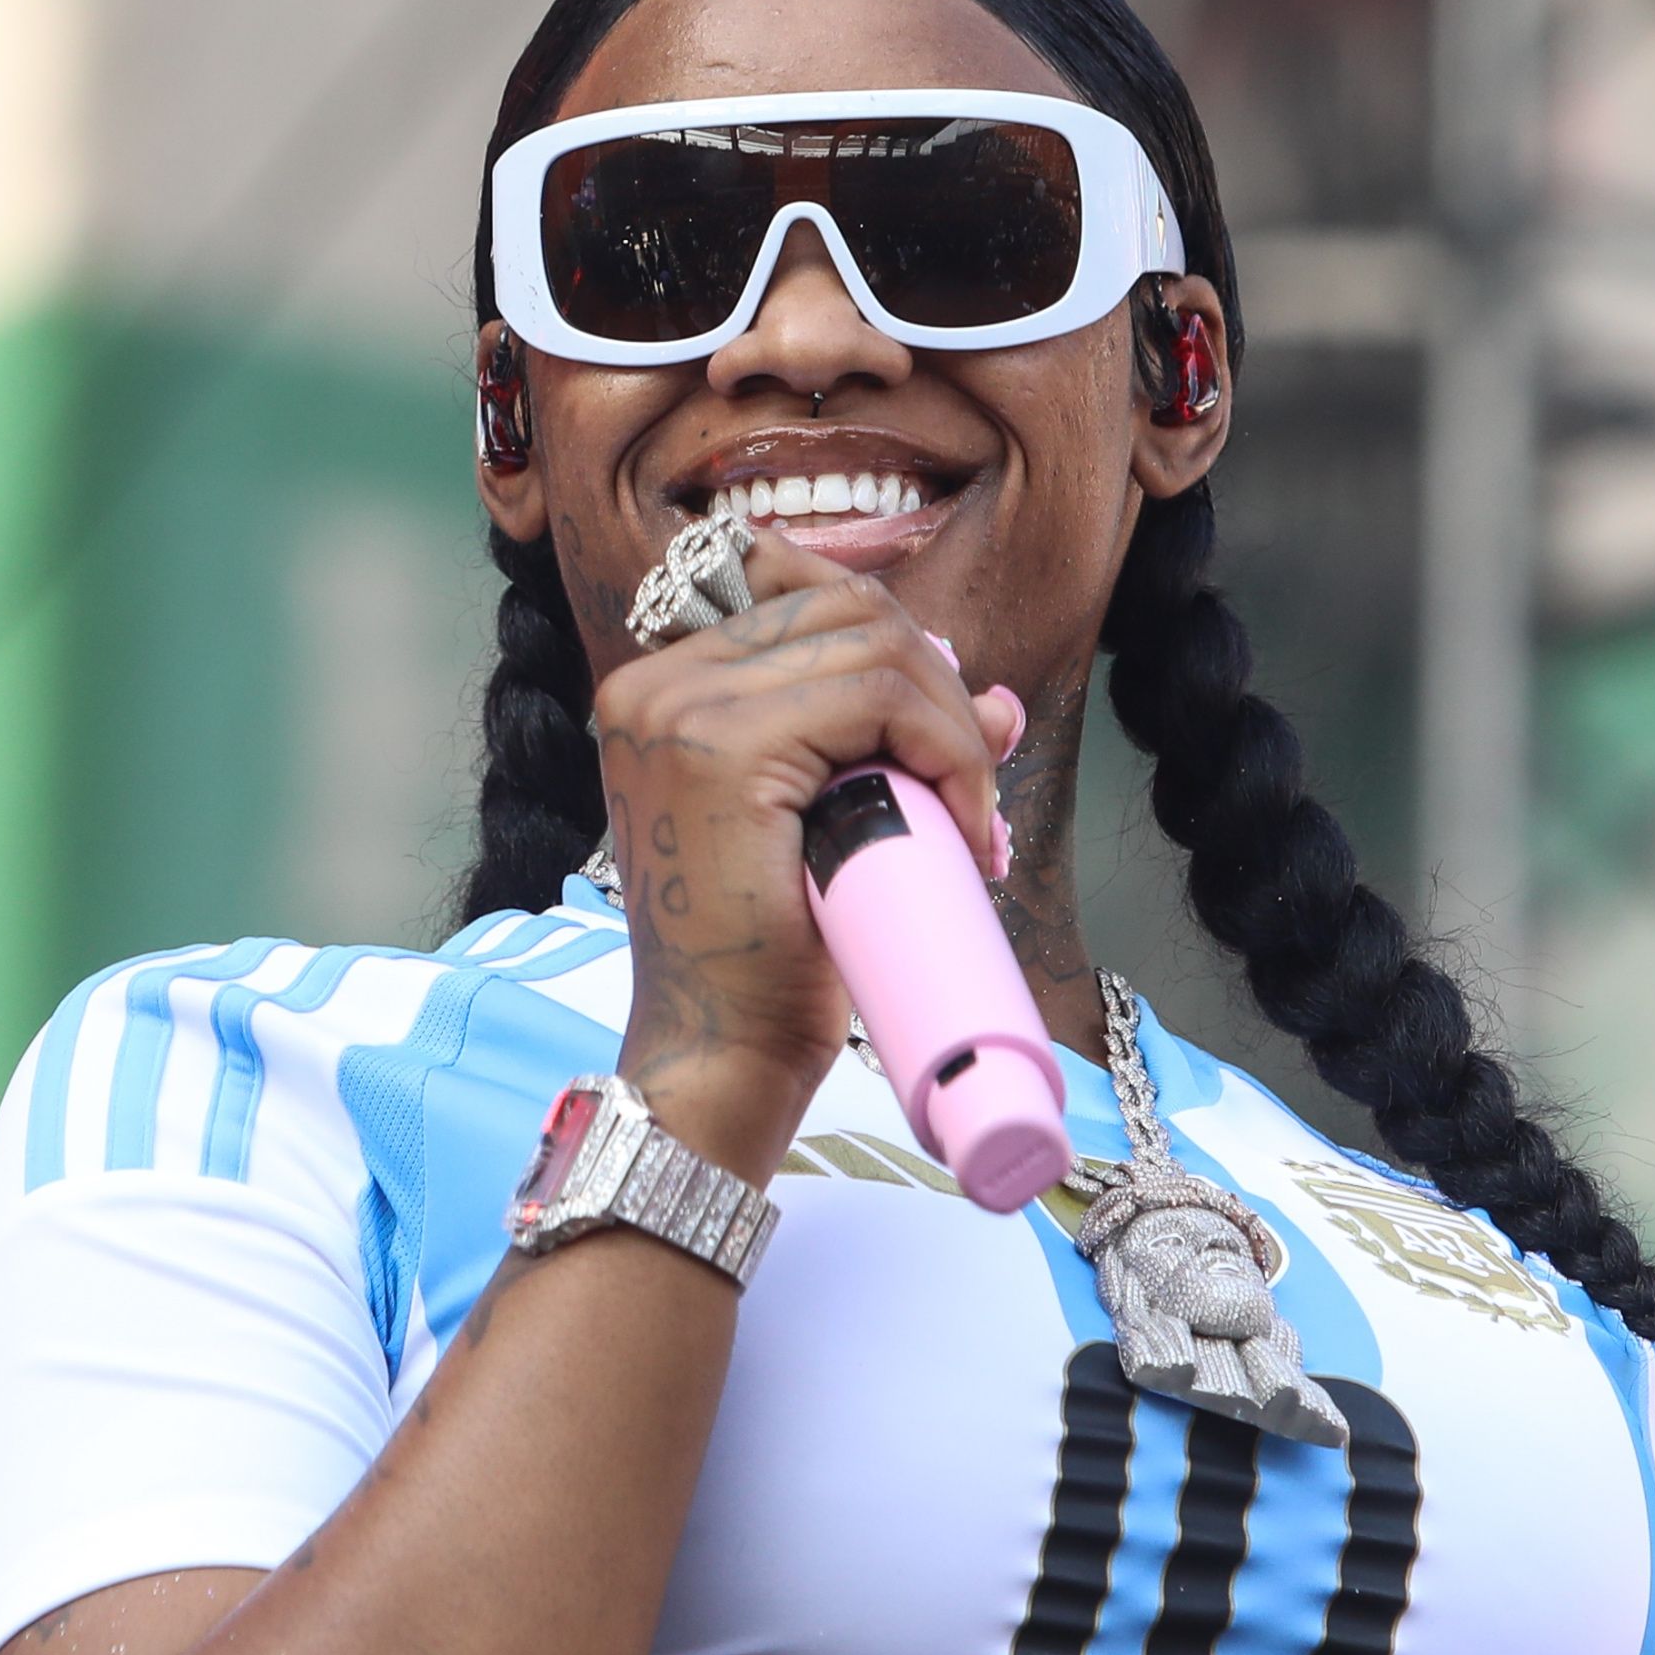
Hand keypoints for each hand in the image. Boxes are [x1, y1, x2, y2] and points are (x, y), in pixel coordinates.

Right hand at [591, 536, 1024, 1171]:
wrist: (722, 1057)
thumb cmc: (768, 959)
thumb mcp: (833, 822)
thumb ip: (894, 746)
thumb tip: (1000, 700)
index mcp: (662, 691)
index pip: (807, 596)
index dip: (899, 652)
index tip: (943, 742)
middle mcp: (653, 684)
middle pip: (848, 608)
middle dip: (939, 689)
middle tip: (973, 789)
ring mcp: (677, 708)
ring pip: (874, 645)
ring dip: (952, 727)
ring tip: (969, 820)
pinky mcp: (720, 747)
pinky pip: (880, 696)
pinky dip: (949, 752)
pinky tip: (965, 828)